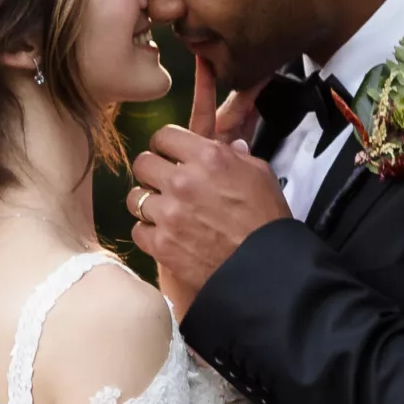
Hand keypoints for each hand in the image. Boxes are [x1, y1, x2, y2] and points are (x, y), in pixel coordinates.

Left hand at [133, 56, 290, 298]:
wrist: (265, 268)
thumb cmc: (267, 220)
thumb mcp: (260, 175)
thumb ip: (237, 156)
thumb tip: (229, 146)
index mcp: (208, 158)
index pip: (164, 135)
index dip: (166, 145)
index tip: (169, 154)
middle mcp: (183, 181)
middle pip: (142, 163)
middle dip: (152, 171)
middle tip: (164, 182)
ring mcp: (168, 214)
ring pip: (135, 197)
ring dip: (147, 202)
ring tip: (164, 211)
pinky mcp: (161, 245)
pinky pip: (138, 230)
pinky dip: (149, 232)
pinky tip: (165, 234)